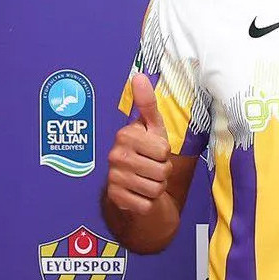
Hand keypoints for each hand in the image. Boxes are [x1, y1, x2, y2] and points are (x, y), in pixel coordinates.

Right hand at [106, 74, 172, 214]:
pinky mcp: (115, 199)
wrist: (131, 184)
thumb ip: (147, 103)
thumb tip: (139, 75)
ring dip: (156, 187)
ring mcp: (113, 178)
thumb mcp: (151, 127)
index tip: (154, 151)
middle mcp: (115, 155)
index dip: (165, 153)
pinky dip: (148, 202)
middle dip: (163, 172)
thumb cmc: (146, 151)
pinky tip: (139, 194)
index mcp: (125, 135)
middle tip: (152, 168)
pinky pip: (146, 204)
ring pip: (155, 188)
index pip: (163, 149)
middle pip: (161, 170)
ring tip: (146, 180)